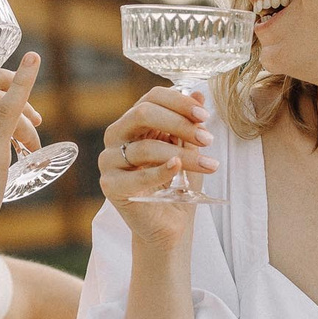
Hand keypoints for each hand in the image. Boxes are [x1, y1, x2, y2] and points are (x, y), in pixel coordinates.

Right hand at [99, 85, 217, 246]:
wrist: (169, 224)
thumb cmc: (177, 184)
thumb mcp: (188, 149)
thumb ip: (189, 123)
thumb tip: (200, 94)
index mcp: (133, 122)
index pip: (151, 98)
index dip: (179, 102)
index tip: (204, 116)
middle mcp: (116, 136)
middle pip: (143, 113)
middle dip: (180, 123)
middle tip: (207, 139)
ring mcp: (109, 160)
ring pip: (146, 147)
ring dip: (182, 154)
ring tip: (208, 165)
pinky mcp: (110, 185)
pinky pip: (136, 176)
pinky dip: (160, 171)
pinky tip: (177, 168)